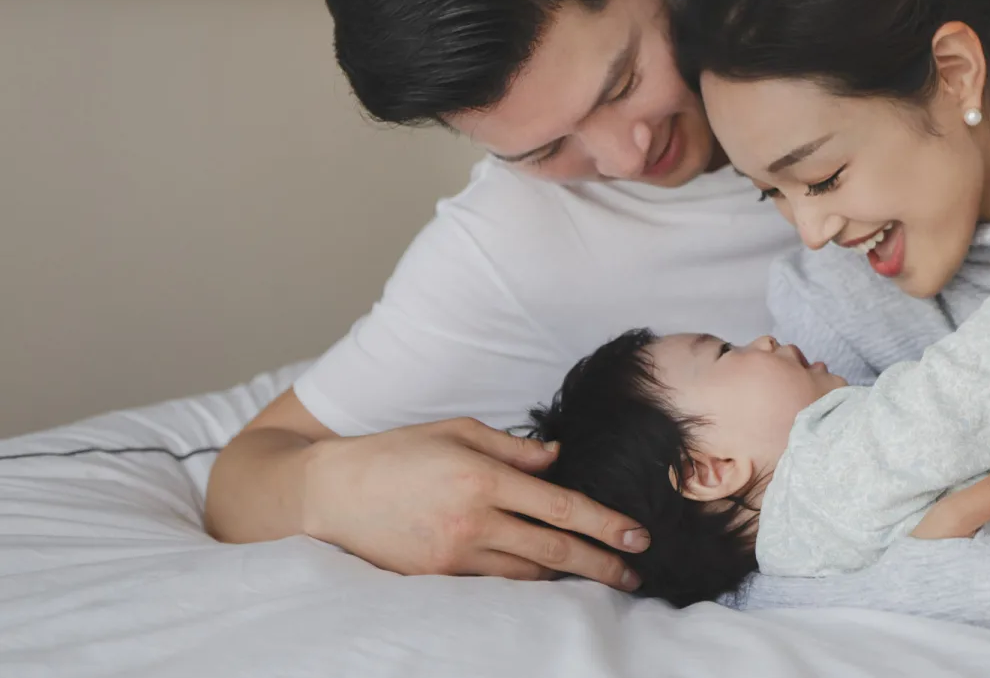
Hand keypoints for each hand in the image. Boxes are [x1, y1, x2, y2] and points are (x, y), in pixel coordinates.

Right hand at [302, 417, 647, 588]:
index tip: (637, 536)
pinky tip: (549, 581)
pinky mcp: (436, 578)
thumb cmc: (397, 452)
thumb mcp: (457, 430)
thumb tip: (558, 458)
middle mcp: (472, 520)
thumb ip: (513, 447)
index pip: (560, 506)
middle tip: (636, 574)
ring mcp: (453, 554)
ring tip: (603, 577)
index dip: (604, 523)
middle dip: (601, 564)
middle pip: (553, 551)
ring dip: (568, 578)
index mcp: (482, 477)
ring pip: (527, 574)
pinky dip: (526, 582)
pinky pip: (494, 582)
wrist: (328, 493)